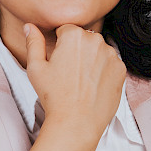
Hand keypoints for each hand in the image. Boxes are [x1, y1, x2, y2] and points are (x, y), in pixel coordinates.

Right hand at [25, 23, 125, 144]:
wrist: (77, 122)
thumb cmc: (56, 98)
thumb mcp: (36, 68)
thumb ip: (33, 42)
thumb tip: (30, 28)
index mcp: (74, 36)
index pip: (66, 30)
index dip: (60, 46)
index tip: (59, 61)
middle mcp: (95, 41)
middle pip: (84, 39)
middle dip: (77, 51)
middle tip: (68, 73)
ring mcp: (111, 55)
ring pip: (98, 51)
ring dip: (91, 60)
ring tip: (80, 81)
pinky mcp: (120, 69)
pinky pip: (110, 64)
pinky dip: (103, 72)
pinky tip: (92, 86)